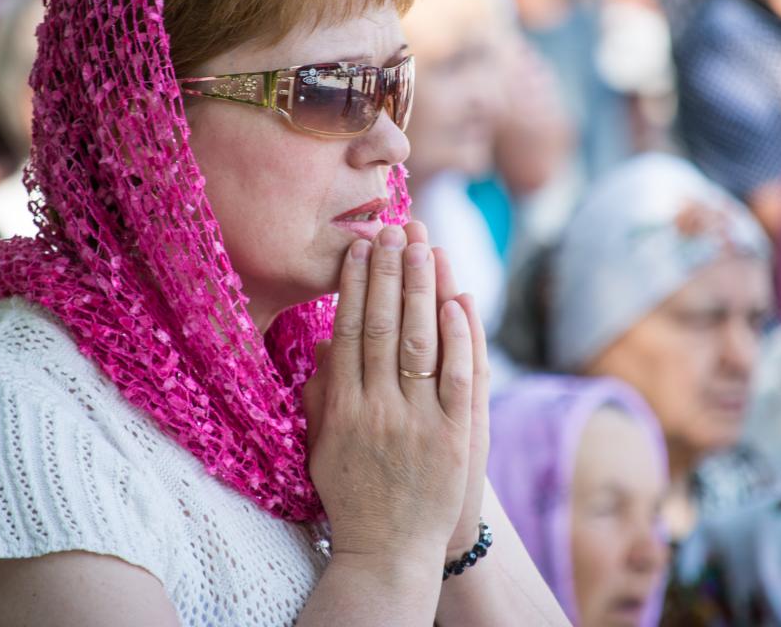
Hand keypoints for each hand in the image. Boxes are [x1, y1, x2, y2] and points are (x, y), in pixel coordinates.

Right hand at [302, 223, 473, 565]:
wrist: (389, 552)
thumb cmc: (354, 494)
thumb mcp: (322, 445)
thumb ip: (321, 395)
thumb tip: (325, 343)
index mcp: (340, 408)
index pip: (346, 331)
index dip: (354, 285)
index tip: (360, 247)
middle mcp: (376, 409)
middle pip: (381, 325)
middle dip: (389, 272)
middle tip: (394, 228)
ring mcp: (417, 422)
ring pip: (418, 341)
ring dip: (422, 288)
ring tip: (425, 245)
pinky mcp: (455, 437)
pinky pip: (458, 376)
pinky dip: (459, 335)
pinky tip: (457, 298)